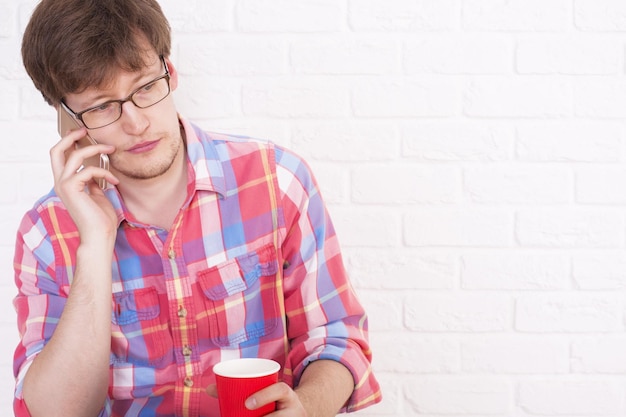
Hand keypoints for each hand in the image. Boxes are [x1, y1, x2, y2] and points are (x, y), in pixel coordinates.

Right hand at [50, 127, 118, 241]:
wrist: (100, 236)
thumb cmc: (100, 219)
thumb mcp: (97, 195)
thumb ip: (93, 182)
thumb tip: (96, 171)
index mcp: (66, 183)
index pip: (60, 156)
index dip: (69, 142)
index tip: (84, 134)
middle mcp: (60, 182)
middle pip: (55, 151)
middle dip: (70, 137)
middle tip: (85, 129)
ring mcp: (64, 186)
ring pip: (74, 156)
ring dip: (95, 149)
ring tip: (111, 149)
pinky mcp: (71, 189)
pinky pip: (88, 171)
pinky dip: (104, 172)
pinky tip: (114, 181)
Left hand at [206, 382, 306, 415]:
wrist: (297, 411)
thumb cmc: (273, 400)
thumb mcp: (265, 392)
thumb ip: (240, 389)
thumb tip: (208, 388)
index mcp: (287, 394)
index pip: (280, 390)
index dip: (264, 396)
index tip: (247, 403)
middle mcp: (295, 409)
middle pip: (279, 416)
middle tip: (244, 414)